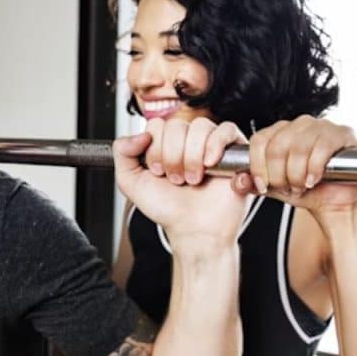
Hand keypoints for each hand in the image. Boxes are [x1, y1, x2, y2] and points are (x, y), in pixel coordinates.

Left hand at [113, 118, 249, 246]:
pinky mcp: (234, 151)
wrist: (194, 230)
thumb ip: (122, 152)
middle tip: (176, 180)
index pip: (157, 125)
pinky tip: (209, 166)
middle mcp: (188, 141)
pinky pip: (226, 130)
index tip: (158, 172)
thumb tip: (140, 133)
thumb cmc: (167, 209)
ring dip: (192, 157)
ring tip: (193, 179)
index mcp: (165, 143)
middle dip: (173, 156)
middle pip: (177, 125)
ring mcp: (211, 144)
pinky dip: (215, 146)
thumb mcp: (130, 182)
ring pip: (200, 126)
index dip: (155, 149)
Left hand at [245, 115, 356, 216]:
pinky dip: (314, 168)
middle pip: (277, 146)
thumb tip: (239, 180)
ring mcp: (322, 125)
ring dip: (297, 174)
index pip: (259, 140)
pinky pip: (322, 147)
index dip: (257, 166)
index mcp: (279, 131)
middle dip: (279, 174)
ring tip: (301, 186)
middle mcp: (299, 124)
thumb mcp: (272, 188)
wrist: (332, 201)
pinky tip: (313, 180)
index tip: (263, 185)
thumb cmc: (304, 191)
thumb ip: (252, 183)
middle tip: (287, 188)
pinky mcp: (343, 133)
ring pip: (298, 147)